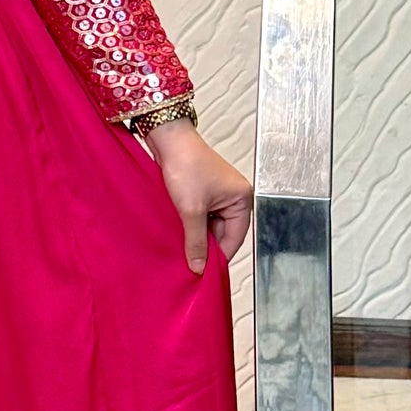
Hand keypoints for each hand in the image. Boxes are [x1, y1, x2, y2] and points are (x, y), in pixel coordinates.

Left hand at [145, 119, 252, 272]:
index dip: (219, 256)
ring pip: (210, 226)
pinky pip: (202, 216)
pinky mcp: (204, 191)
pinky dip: (191, 224)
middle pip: (223, 233)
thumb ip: (196, 241)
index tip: (205, 271)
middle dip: (206, 244)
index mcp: (242, 199)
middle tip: (191, 259)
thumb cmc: (186, 164)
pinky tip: (180, 229)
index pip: (235, 238)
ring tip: (183, 241)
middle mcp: (234, 197)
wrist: (168, 140)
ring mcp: (219, 194)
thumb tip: (199, 266)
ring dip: (197, 234)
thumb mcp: (191, 210)